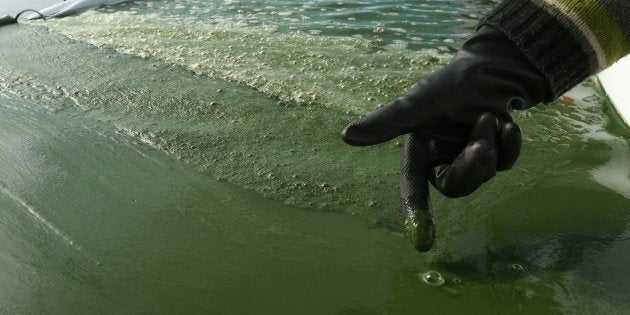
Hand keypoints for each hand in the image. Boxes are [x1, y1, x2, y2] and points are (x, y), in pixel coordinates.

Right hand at [341, 26, 549, 251]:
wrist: (491, 69)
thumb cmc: (450, 85)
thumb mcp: (418, 103)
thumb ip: (386, 122)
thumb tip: (346, 136)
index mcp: (419, 152)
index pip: (413, 188)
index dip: (415, 214)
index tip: (422, 244)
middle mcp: (442, 160)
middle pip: (457, 186)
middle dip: (472, 164)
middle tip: (482, 139)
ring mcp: (470, 160)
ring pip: (484, 175)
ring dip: (490, 144)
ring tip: (488, 117)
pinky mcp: (496, 154)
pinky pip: (506, 163)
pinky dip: (510, 142)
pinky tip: (506, 123)